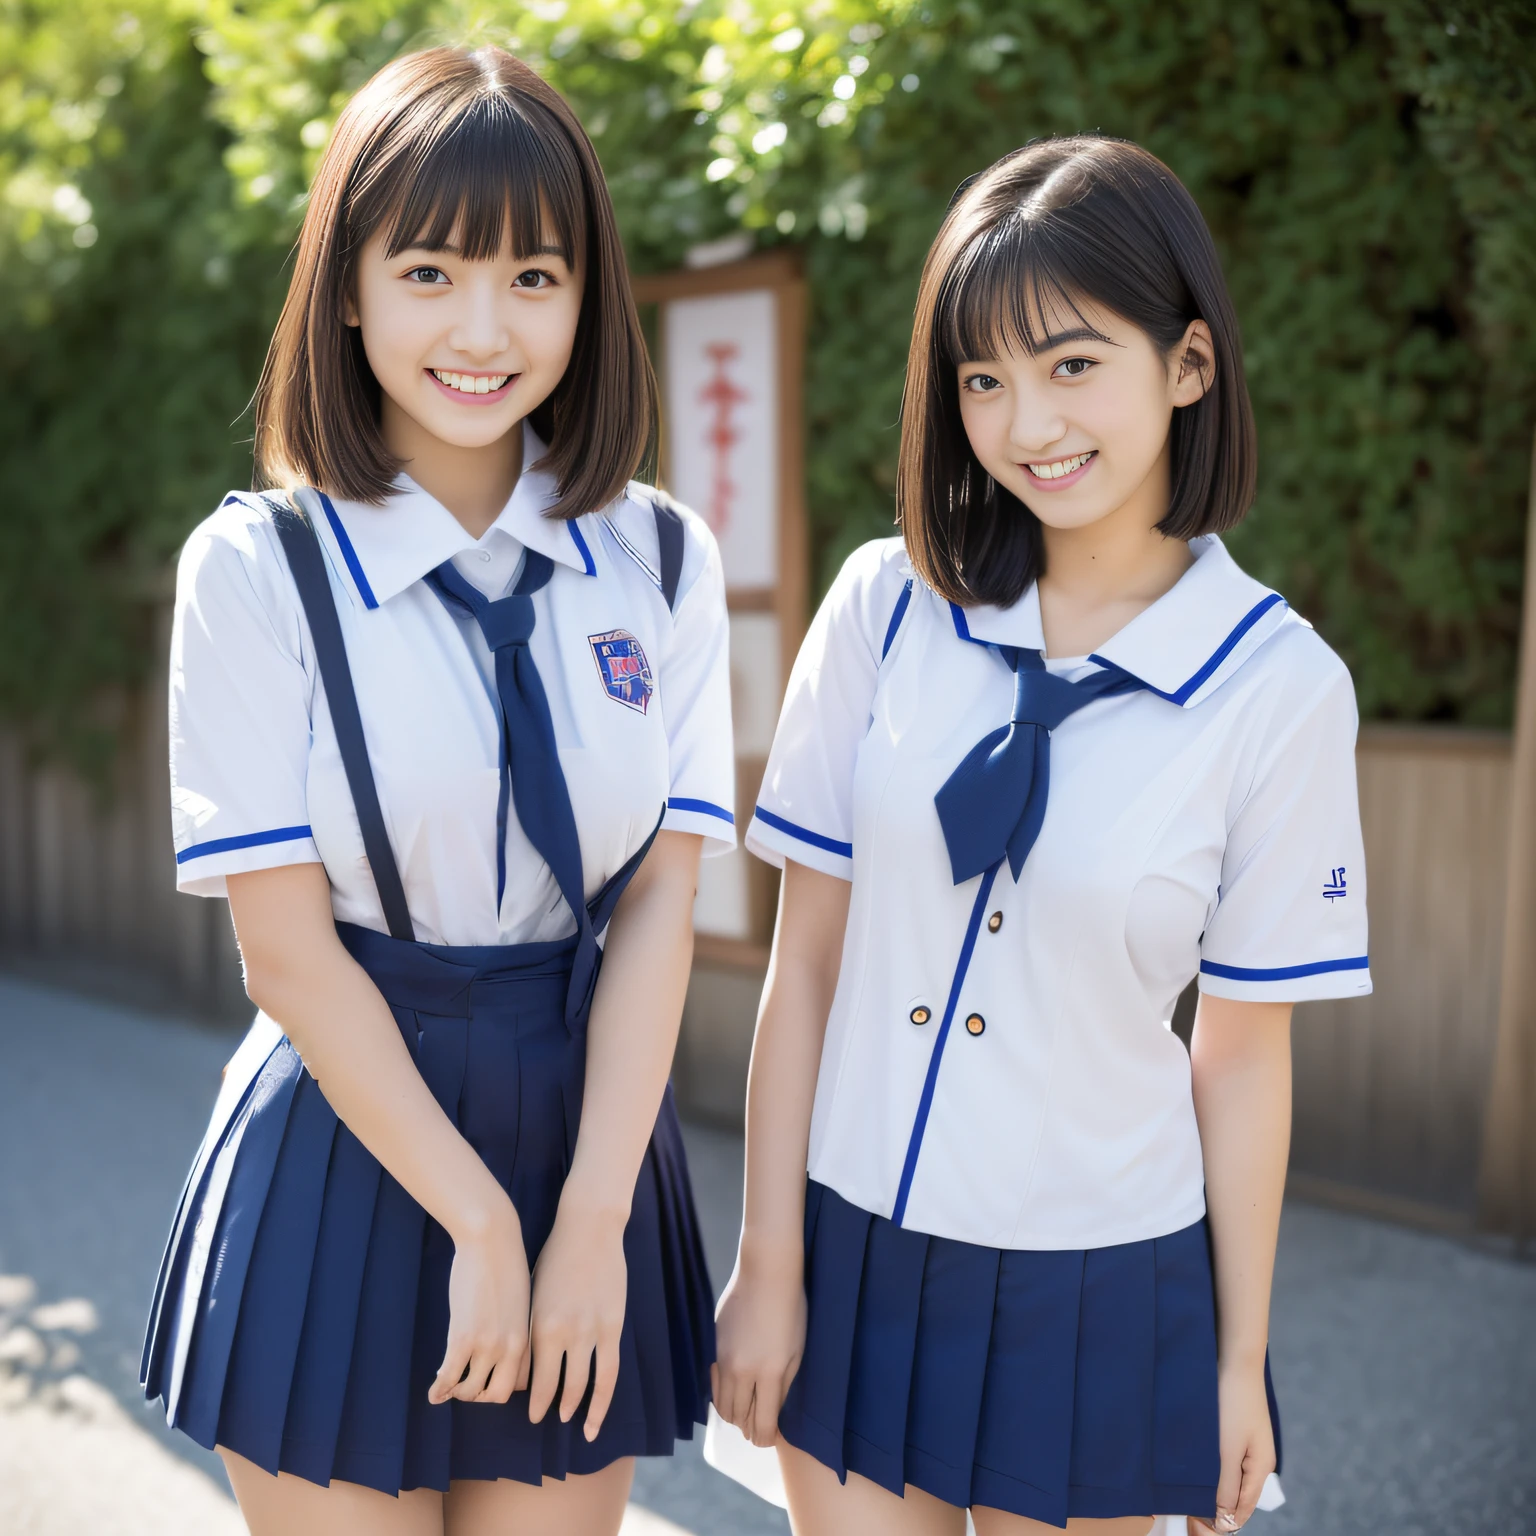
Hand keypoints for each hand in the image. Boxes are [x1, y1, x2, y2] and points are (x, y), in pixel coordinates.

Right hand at [428, 1201, 530, 1405]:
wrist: (492, 1240)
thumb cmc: (506, 1264)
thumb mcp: (520, 1302)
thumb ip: (513, 1327)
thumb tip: (500, 1344)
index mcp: (528, 1337)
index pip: (520, 1382)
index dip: (500, 1385)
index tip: (487, 1381)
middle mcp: (511, 1347)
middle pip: (497, 1394)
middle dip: (481, 1396)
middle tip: (467, 1387)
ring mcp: (487, 1344)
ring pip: (471, 1389)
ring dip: (458, 1391)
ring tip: (449, 1383)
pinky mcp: (462, 1337)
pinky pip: (449, 1376)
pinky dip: (440, 1389)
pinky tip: (434, 1392)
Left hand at [526, 1200, 628, 1440]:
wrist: (588, 1228)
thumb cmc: (555, 1258)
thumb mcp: (534, 1294)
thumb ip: (532, 1330)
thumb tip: (527, 1364)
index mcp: (541, 1326)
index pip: (535, 1379)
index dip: (533, 1401)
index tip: (530, 1413)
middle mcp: (566, 1334)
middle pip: (559, 1387)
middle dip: (551, 1408)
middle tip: (546, 1420)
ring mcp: (593, 1331)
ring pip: (586, 1385)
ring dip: (580, 1409)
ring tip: (576, 1424)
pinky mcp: (614, 1325)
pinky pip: (610, 1372)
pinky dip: (604, 1398)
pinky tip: (598, 1415)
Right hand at [711, 1242, 806, 1447]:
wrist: (766, 1271)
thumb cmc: (791, 1309)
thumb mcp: (797, 1351)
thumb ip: (784, 1385)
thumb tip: (773, 1411)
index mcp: (769, 1373)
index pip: (761, 1424)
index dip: (765, 1438)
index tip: (769, 1439)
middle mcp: (742, 1370)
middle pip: (737, 1418)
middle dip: (748, 1429)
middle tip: (758, 1429)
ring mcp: (723, 1358)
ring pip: (721, 1404)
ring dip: (733, 1414)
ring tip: (745, 1412)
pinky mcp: (713, 1345)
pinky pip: (714, 1382)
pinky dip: (721, 1394)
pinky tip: (733, 1390)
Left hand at [1191, 1359, 1275, 1533]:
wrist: (1234, 1360)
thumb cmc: (1232, 1402)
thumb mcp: (1228, 1449)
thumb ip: (1227, 1486)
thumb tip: (1224, 1521)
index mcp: (1260, 1470)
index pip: (1242, 1512)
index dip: (1220, 1524)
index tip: (1192, 1524)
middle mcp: (1256, 1462)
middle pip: (1236, 1499)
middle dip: (1213, 1509)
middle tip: (1183, 1511)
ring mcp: (1245, 1447)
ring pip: (1227, 1481)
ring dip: (1209, 1489)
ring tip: (1183, 1492)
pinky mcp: (1233, 1432)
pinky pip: (1222, 1462)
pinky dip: (1209, 1471)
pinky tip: (1190, 1469)